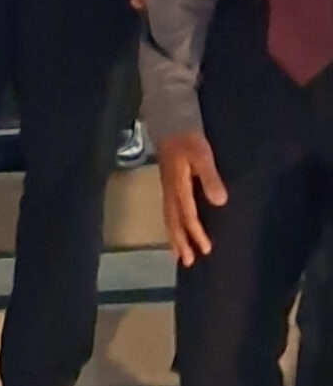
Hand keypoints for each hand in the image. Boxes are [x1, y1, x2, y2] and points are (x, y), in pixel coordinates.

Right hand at [158, 130, 227, 264]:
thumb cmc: (189, 139)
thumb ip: (210, 177)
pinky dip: (172, 225)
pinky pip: (168, 211)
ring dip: (174, 237)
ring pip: (168, 217)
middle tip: (187, 262)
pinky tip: (176, 231)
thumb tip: (219, 202)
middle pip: (173, 221)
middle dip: (180, 241)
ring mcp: (167, 188)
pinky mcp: (168, 185)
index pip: (187, 214)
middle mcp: (170, 190)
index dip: (196, 233)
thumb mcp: (202, 154)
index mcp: (178, 185)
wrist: (171, 124)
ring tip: (179, 254)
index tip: (206, 249)